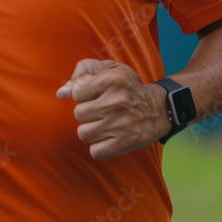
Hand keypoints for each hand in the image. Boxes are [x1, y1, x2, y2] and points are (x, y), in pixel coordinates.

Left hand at [56, 59, 171, 159]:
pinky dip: (99, 147)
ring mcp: (120, 124)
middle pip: (78, 114)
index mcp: (111, 79)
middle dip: (87, 113)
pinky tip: (107, 138)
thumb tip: (61, 93)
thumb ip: (82, 73)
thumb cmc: (128, 87)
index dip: (83, 95)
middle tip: (101, 111)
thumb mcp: (110, 69)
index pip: (76, 93)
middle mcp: (116, 101)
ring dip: (91, 130)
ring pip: (84, 133)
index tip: (94, 96)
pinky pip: (96, 152)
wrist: (160, 107)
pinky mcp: (125, 142)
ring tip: (103, 125)